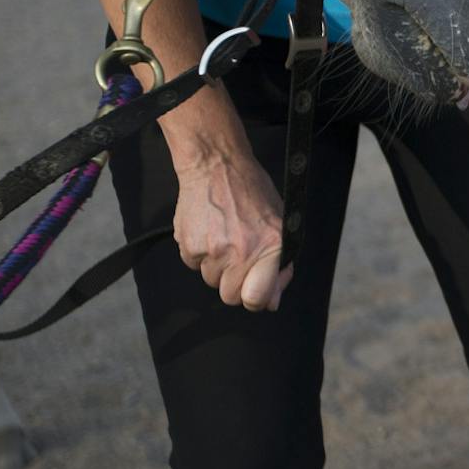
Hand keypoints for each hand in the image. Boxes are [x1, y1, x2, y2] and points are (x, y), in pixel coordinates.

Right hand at [171, 140, 291, 311]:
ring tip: (224, 236)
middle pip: (230, 296)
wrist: (216, 165)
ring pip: (211, 280)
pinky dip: (200, 253)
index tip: (255, 290)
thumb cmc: (253, 193)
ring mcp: (213, 249)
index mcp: (271, 247)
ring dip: (217, 266)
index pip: (256, 298)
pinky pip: (193, 265)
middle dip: (234, 284)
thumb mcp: (280, 224)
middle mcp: (241, 251)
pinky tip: (208, 230)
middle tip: (238, 258)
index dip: (255, 299)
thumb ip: (280, 266)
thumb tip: (272, 304)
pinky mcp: (189, 245)